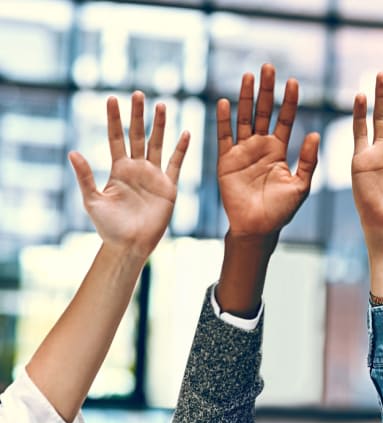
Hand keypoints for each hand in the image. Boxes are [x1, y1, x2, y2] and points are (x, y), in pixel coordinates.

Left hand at [68, 91, 188, 258]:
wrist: (130, 244)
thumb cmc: (109, 226)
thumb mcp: (92, 200)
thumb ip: (86, 176)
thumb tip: (73, 152)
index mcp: (118, 169)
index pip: (115, 138)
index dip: (113, 119)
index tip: (111, 98)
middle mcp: (136, 168)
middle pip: (137, 135)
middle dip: (137, 115)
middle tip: (138, 93)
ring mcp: (154, 176)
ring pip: (157, 144)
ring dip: (160, 125)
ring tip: (162, 105)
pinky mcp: (169, 186)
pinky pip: (176, 164)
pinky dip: (181, 149)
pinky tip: (186, 133)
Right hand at [217, 64, 319, 239]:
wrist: (257, 229)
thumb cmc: (281, 211)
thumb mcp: (300, 185)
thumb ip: (307, 161)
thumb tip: (314, 134)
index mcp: (279, 150)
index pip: (286, 119)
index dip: (289, 101)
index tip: (293, 82)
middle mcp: (260, 146)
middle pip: (263, 112)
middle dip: (266, 90)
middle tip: (268, 67)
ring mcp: (242, 151)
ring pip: (244, 118)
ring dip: (245, 98)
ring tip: (248, 76)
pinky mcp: (226, 160)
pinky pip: (224, 136)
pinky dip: (224, 120)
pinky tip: (225, 103)